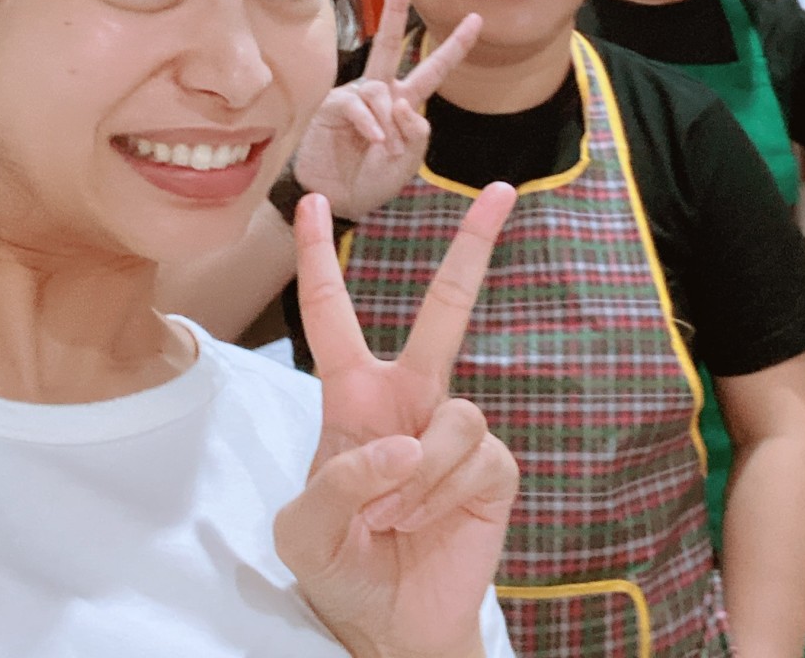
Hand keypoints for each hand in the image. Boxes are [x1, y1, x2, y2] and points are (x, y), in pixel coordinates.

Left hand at [275, 185, 518, 657]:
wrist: (389, 623)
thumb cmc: (340, 564)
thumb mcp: (304, 530)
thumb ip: (335, 482)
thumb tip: (401, 444)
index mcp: (356, 396)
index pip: (333, 313)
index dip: (321, 257)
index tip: (314, 201)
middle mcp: (412, 397)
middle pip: (446, 307)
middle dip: (474, 247)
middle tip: (501, 190)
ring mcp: (456, 427)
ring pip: (453, 414)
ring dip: (413, 477)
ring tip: (392, 518)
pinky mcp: (492, 465)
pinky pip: (472, 456)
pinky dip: (440, 494)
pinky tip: (426, 522)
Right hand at [294, 0, 480, 220]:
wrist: (341, 200)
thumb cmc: (374, 179)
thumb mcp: (409, 160)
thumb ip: (416, 133)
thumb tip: (403, 103)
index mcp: (404, 100)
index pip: (434, 68)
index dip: (455, 45)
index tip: (476, 19)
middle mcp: (380, 91)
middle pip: (391, 41)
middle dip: (394, 8)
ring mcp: (355, 96)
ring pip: (380, 91)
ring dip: (389, 123)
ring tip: (386, 150)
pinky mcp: (332, 107)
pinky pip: (358, 105)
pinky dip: (370, 124)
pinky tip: (374, 141)